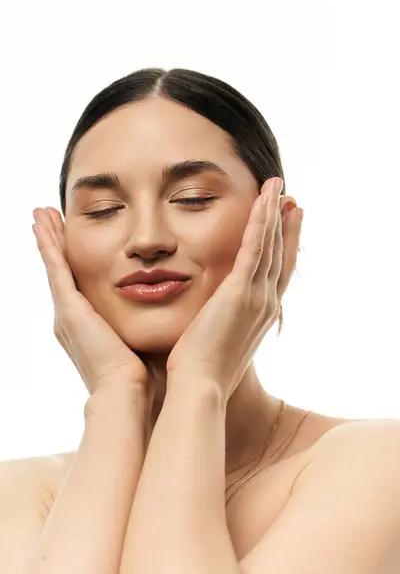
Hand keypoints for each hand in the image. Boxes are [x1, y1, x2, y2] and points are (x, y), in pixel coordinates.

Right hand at [32, 207, 154, 400]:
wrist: (128, 394)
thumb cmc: (142, 375)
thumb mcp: (143, 340)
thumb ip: (149, 322)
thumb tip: (174, 310)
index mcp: (88, 326)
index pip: (79, 283)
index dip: (73, 260)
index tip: (72, 238)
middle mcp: (72, 318)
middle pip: (62, 271)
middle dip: (55, 244)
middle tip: (46, 219)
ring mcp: (68, 313)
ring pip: (55, 265)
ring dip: (48, 238)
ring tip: (40, 214)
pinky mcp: (69, 309)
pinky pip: (56, 269)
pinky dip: (49, 246)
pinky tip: (44, 226)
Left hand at [165, 177, 302, 404]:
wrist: (200, 387)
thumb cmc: (202, 370)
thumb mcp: (218, 341)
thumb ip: (221, 322)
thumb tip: (212, 318)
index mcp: (260, 315)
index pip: (278, 274)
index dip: (285, 248)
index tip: (287, 226)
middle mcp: (266, 303)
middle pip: (280, 255)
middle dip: (286, 226)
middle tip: (291, 200)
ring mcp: (256, 297)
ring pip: (270, 246)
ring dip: (274, 214)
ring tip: (278, 187)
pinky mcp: (240, 291)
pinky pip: (254, 248)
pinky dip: (261, 223)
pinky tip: (264, 200)